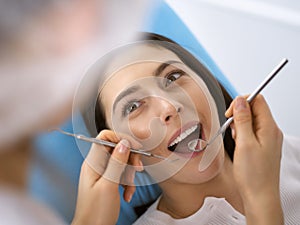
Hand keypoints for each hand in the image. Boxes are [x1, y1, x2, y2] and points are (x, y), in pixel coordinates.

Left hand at [71, 130, 142, 224]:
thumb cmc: (95, 212)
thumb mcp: (109, 185)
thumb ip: (117, 162)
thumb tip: (124, 143)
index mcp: (93, 162)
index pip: (105, 137)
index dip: (121, 138)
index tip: (135, 147)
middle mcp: (97, 165)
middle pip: (117, 149)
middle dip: (130, 159)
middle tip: (137, 170)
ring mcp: (102, 173)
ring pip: (122, 163)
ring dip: (130, 174)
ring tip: (129, 188)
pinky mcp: (108, 181)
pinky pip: (122, 175)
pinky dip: (127, 183)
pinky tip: (127, 194)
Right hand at [225, 95, 282, 224]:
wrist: (259, 196)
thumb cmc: (254, 175)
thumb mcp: (244, 144)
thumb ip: (242, 120)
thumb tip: (240, 101)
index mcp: (269, 128)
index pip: (257, 100)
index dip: (241, 103)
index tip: (230, 114)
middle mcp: (271, 131)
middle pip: (254, 110)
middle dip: (239, 116)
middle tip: (234, 131)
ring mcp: (268, 139)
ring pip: (251, 121)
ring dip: (240, 127)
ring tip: (237, 142)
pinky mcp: (263, 146)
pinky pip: (251, 132)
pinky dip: (242, 136)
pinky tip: (240, 146)